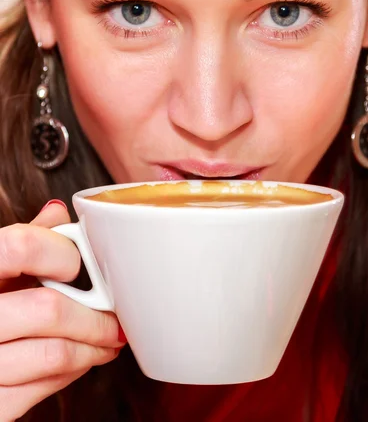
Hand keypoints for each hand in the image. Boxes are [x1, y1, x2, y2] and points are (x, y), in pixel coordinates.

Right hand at [0, 202, 125, 421]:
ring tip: (106, 339)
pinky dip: (72, 371)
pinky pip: (43, 387)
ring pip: (54, 353)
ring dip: (93, 346)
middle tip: (115, 316)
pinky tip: (78, 359)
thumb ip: (22, 241)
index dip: (60, 253)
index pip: (20, 248)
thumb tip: (57, 213)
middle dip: (94, 315)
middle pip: (48, 308)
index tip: (80, 264)